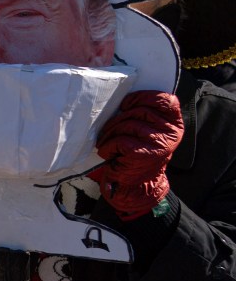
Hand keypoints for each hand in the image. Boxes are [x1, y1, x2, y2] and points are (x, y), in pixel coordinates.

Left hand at [89, 91, 182, 219]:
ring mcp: (159, 144)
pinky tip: (108, 153)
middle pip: (139, 111)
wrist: (136, 184)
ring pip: (127, 124)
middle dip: (118, 118)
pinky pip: (119, 140)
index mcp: (174, 124)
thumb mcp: (148, 132)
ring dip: (110, 133)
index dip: (143, 97)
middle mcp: (171, 133)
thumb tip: (121, 98)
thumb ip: (145, 115)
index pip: (165, 100)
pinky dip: (108, 146)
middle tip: (109, 129)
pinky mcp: (144, 153)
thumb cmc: (138, 153)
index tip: (126, 104)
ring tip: (106, 141)